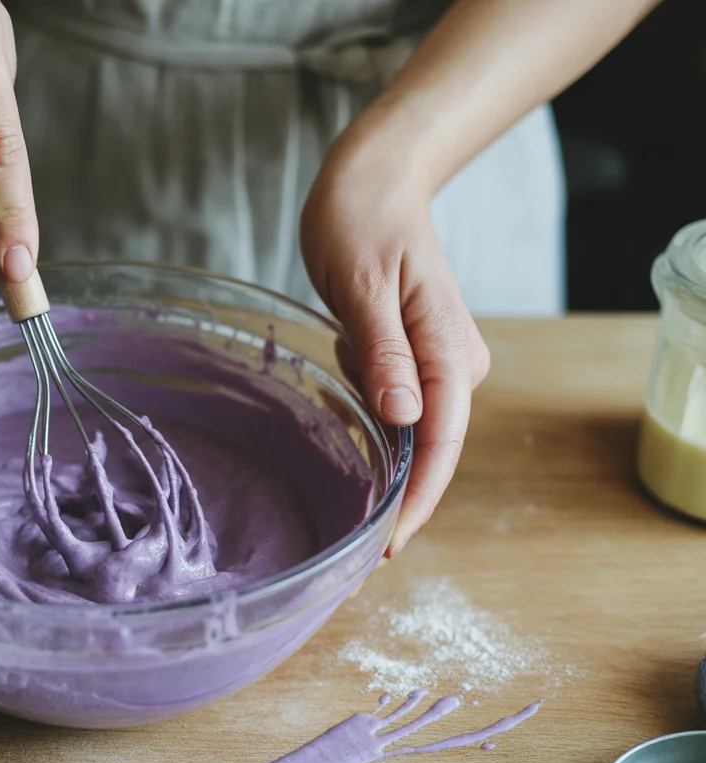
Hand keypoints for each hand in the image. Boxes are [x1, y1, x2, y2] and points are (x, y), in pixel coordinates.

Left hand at [300, 135, 489, 558]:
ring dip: (376, 453)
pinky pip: (396, 404)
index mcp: (450, 350)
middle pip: (430, 448)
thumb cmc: (364, 223)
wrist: (374, 180)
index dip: (415, 501)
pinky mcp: (419, 355)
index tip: (387, 549)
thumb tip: (406, 417)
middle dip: (394, 496)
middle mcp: (456, 363)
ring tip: (335, 465)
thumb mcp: (363, 286)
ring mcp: (441, 361)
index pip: (440, 442)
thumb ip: (385, 353)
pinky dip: (369, 415)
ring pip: (409, 429)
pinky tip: (343, 393)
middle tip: (350, 553)